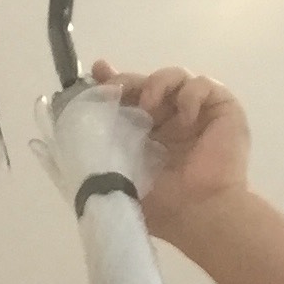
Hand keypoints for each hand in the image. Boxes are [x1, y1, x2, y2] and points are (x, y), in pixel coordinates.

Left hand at [92, 59, 250, 243]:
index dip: (112, 84)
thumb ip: (94, 156)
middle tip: (118, 88)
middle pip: (146, 84)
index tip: (98, 71)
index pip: (128, 101)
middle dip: (129, 81)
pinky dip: (191, 94)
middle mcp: (171, 122)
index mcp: (148, 137)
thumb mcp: (116, 179)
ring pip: (174, 76)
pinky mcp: (223, 110)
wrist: (199, 212)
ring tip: (149, 105)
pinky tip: (184, 117)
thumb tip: (60, 139)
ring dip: (157, 84)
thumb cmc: (163, 206)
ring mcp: (197, 115)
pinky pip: (203, 84)